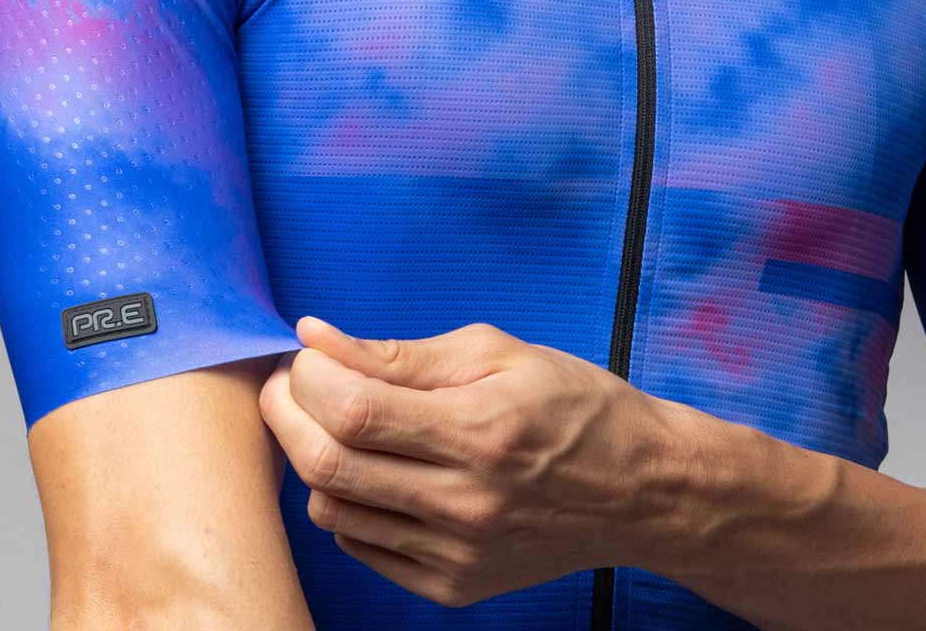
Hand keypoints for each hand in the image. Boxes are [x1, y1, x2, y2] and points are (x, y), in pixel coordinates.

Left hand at [258, 317, 693, 608]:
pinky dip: (345, 502)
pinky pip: (359, 545)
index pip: (353, 410)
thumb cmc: (571, 404)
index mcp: (479, 432)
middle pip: (329, 465)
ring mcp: (457, 555)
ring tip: (332, 421)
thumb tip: (315, 337)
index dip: (307, 377)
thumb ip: (397, 353)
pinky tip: (370, 468)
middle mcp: (465, 504)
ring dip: (311, 457)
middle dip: (286, 413)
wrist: (640, 490)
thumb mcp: (494, 352)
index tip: (305, 351)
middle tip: (291, 382)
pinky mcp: (452, 588)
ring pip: (332, 510)